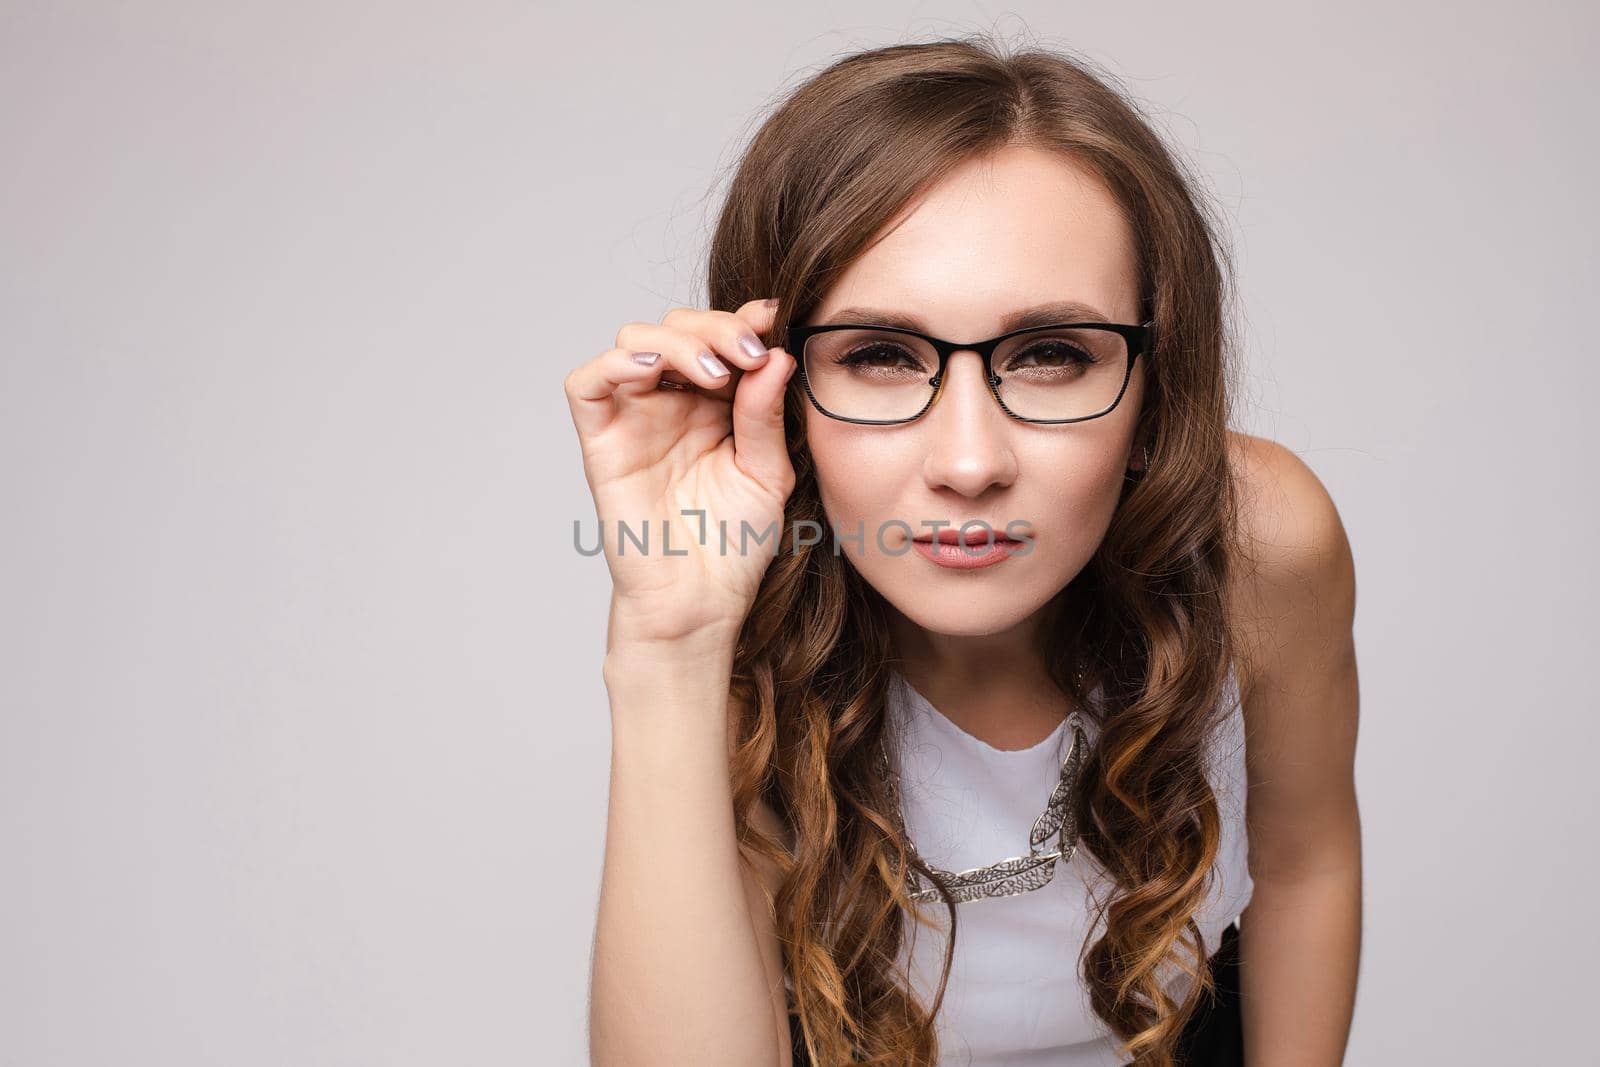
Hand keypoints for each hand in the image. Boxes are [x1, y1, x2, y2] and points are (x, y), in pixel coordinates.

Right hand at [565, 298, 797, 647]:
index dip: (743, 320)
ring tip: (713, 374)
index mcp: (715, 403)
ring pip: (635, 340)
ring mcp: (634, 419)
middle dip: (716, 327)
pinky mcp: (602, 442)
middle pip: (677, 326)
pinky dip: (615, 363)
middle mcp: (672, 403)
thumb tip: (774, 354)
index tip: (774, 319)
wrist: (700, 601)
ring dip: (676, 340)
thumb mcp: (768, 472)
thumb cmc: (733, 545)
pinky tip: (654, 371)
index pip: (720, 338)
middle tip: (748, 355)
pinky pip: (587, 384)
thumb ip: (765, 414)